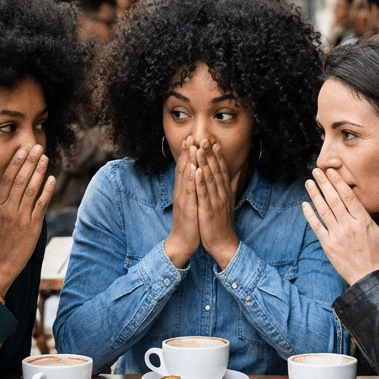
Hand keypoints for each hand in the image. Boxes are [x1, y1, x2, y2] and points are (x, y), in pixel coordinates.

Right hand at [0, 145, 54, 295]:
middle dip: (30, 162)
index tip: (22, 150)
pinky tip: (51, 179)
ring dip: (39, 172)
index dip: (15, 163)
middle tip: (37, 147)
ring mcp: (22, 218)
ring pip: (31, 190)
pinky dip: (47, 191)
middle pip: (20, 181)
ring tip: (44, 157)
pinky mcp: (33, 227)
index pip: (7, 180)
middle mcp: (8, 210)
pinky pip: (41, 205)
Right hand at [164, 136, 199, 267]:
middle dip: (187, 152)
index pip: (184, 168)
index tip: (191, 139)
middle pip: (183, 168)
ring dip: (188, 161)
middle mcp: (181, 192)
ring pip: (185, 177)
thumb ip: (193, 190)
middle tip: (190, 136)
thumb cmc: (190, 222)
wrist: (182, 242)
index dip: (187, 154)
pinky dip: (191, 179)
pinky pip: (189, 191)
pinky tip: (194, 169)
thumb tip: (197, 177)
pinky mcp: (187, 208)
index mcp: (183, 190)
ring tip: (192, 146)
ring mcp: (183, 199)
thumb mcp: (192, 203)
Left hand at [194, 140, 239, 268]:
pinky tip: (198, 170)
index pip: (221, 170)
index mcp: (224, 192)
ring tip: (199, 148)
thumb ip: (229, 187)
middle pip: (216, 170)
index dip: (217, 155)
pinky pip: (205, 194)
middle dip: (210, 153)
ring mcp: (216, 202)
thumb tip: (234, 174)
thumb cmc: (222, 224)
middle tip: (205, 137)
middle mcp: (222, 194)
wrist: (224, 244)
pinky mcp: (209, 211)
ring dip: (205, 162)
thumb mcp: (227, 203)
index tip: (213, 141)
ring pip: (210, 178)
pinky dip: (201, 181)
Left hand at [302, 167, 378, 283]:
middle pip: (333, 199)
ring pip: (323, 210)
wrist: (367, 277)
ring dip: (315, 195)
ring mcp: (336, 235)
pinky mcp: (328, 244)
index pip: (348, 196)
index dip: (338, 182)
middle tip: (316, 171)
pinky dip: (309, 215)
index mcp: (363, 220)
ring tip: (309, 182)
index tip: (331, 171)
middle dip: (324, 183)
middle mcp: (348, 225)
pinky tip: (304, 204)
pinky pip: (316, 226)